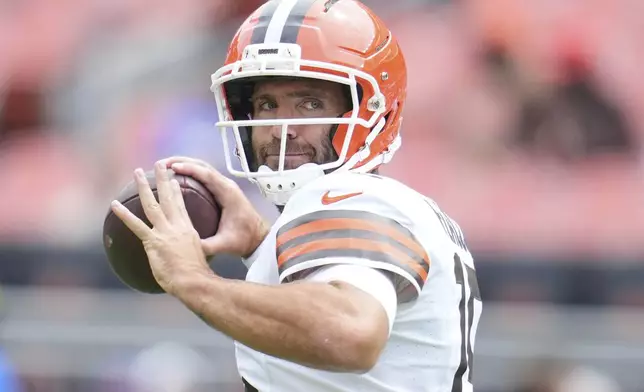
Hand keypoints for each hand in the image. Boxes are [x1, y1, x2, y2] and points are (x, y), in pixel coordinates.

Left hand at [110, 162, 209, 294]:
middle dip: (163, 179)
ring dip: (144, 187)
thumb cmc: (195, 274)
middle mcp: (177, 226)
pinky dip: (124, 214)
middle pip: (168, 197)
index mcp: (187, 229)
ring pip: (152, 204)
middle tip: (160, 164)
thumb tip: (179, 252)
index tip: (173, 179)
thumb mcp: (195, 256)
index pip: (181, 205)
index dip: (176, 191)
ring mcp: (165, 232)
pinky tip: (114, 205)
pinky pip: (136, 225)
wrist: (194, 281)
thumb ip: (185, 249)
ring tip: (137, 172)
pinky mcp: (154, 241)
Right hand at [159, 156, 269, 258]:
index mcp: (228, 193)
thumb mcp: (225, 244)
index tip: (172, 168)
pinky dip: (190, 171)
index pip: (207, 175)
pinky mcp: (222, 189)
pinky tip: (177, 175)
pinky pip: (204, 175)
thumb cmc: (244, 239)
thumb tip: (186, 246)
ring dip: (186, 164)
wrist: (258, 238)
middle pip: (203, 166)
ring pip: (203, 168)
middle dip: (183, 162)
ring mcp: (224, 186)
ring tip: (166, 166)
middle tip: (163, 164)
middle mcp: (226, 185)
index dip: (189, 169)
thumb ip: (207, 246)